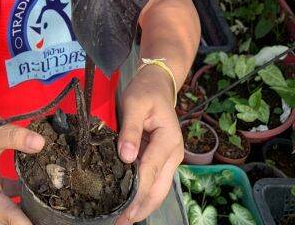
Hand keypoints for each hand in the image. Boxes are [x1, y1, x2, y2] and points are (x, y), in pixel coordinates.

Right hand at [0, 99, 44, 224]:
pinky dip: (13, 194)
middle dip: (15, 220)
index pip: (0, 209)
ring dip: (14, 210)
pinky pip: (2, 192)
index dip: (16, 220)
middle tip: (35, 221)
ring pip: (0, 206)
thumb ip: (17, 137)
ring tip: (35, 212)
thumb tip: (39, 143)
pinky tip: (26, 191)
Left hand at [114, 66, 182, 223]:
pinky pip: (154, 180)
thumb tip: (126, 157)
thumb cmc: (145, 92)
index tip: (123, 210)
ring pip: (159, 189)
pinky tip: (130, 203)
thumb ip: (130, 130)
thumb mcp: (134, 104)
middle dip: (142, 208)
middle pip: (159, 188)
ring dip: (143, 205)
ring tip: (124, 220)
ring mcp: (170, 158)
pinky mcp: (162, 159)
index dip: (136, 192)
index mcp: (168, 140)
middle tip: (121, 223)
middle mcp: (173, 154)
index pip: (150, 171)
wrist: (157, 84)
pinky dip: (144, 194)